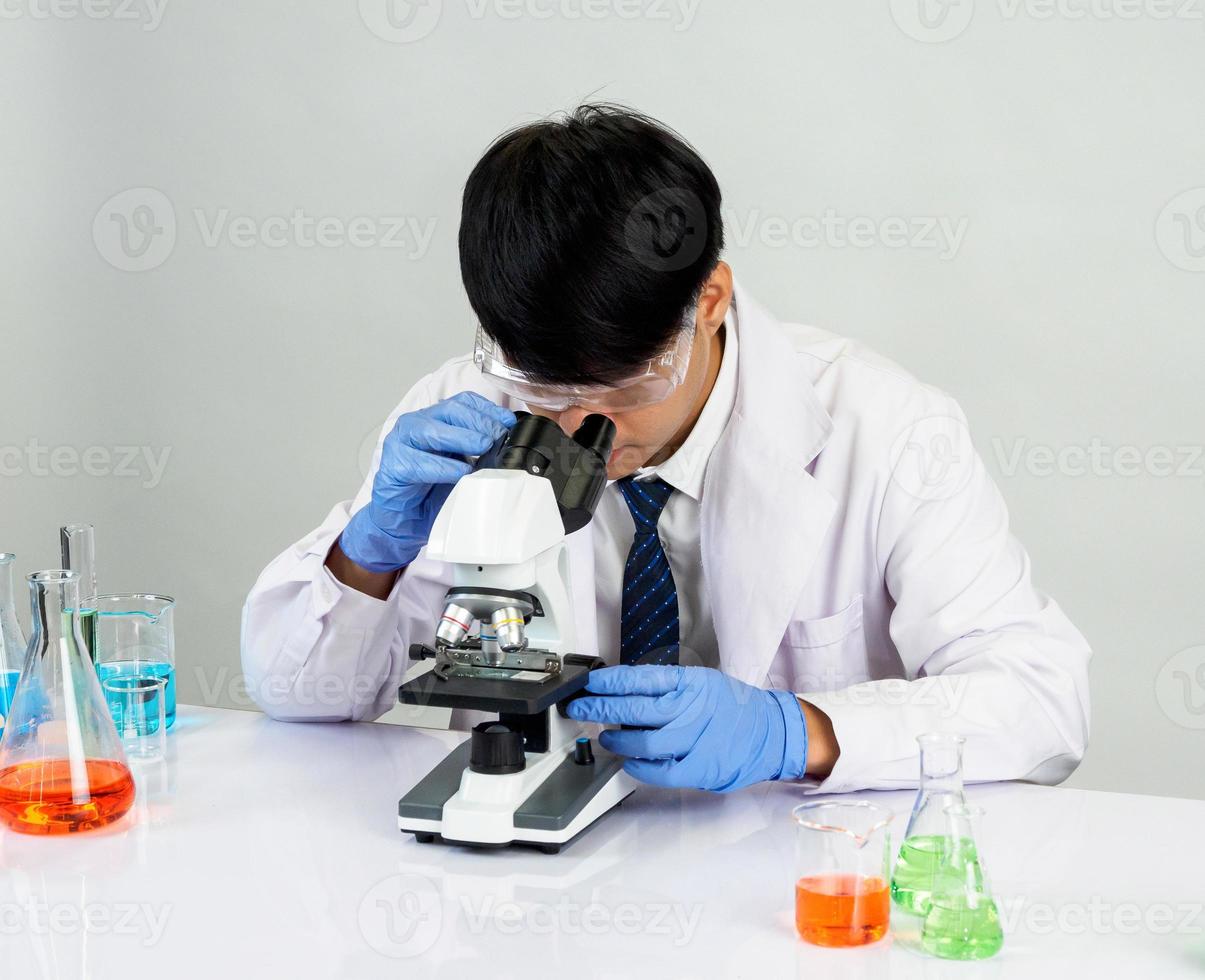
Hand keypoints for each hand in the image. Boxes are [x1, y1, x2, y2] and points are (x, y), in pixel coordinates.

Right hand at [339, 392, 514, 572]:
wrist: (405, 518)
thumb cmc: (433, 489)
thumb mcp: (463, 464)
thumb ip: (479, 451)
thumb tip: (507, 446)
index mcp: (434, 420)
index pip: (462, 402)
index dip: (488, 409)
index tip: (509, 422)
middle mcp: (416, 424)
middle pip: (449, 410)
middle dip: (478, 422)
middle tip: (498, 436)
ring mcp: (400, 443)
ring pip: (430, 431)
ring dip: (461, 437)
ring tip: (483, 446)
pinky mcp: (392, 466)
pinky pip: (419, 463)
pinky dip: (443, 467)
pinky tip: (460, 472)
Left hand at [565, 665, 807, 792]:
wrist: (772, 733)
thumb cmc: (733, 708)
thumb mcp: (702, 683)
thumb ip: (668, 688)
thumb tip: (623, 692)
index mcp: (691, 683)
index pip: (640, 678)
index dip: (609, 681)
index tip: (587, 683)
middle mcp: (692, 709)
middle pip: (635, 709)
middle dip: (600, 708)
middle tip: (580, 708)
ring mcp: (696, 740)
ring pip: (643, 742)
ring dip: (617, 740)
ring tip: (606, 737)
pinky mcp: (700, 768)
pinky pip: (659, 771)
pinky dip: (638, 767)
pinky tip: (628, 762)